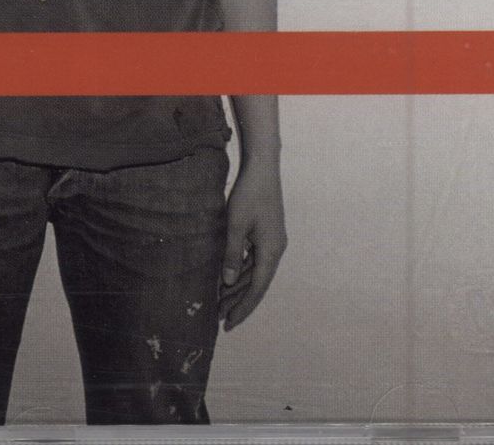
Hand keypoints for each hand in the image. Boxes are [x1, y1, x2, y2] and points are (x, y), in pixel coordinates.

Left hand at [219, 158, 286, 330]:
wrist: (262, 168)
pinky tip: (226, 278)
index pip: (256, 288)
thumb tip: (227, 283)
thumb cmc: (249, 194)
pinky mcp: (265, 234)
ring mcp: (270, 242)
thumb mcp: (236, 225)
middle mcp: (274, 250)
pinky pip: (252, 259)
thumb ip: (232, 254)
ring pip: (253, 272)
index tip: (229, 324)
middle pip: (255, 283)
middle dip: (238, 301)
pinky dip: (239, 270)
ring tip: (219, 302)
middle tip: (219, 317)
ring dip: (237, 287)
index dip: (242, 308)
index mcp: (271, 251)